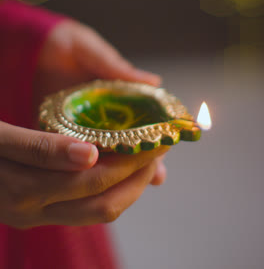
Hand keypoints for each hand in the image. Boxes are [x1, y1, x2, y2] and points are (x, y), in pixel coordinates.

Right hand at [0, 120, 167, 228]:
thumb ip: (40, 148)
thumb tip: (90, 156)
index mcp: (22, 187)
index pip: (92, 179)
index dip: (130, 160)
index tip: (157, 138)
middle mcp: (29, 208)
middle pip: (101, 200)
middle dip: (138, 174)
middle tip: (160, 146)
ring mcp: (32, 214)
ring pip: (96, 211)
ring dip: (129, 187)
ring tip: (150, 159)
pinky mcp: (34, 213)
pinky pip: (82, 210)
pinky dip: (110, 192)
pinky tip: (121, 170)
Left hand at [34, 19, 167, 185]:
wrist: (34, 48)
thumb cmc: (70, 45)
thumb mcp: (93, 52)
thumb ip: (116, 66)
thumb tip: (155, 81)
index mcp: (115, 97)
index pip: (142, 119)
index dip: (156, 133)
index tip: (168, 147)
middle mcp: (101, 116)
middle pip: (127, 141)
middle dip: (142, 160)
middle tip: (155, 175)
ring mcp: (80, 127)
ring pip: (103, 152)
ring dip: (117, 169)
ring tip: (132, 185)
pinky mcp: (56, 133)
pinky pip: (71, 152)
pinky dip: (80, 166)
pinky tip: (89, 179)